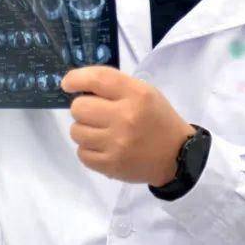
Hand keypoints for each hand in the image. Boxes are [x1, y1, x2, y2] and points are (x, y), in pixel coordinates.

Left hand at [62, 67, 195, 185]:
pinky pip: (81, 153)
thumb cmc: (157, 118)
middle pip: (79, 107)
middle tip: (95, 113)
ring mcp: (117, 144)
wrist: (176, 155)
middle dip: (83, 108)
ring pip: (76, 131)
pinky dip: (88, 149)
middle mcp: (125, 117)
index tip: (68, 83)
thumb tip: (78, 87)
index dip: (76, 78)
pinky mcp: (111, 165)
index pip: (97, 79)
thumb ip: (115, 86)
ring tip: (100, 131)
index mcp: (136, 95)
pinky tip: (103, 146)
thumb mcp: (145, 92)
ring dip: (84, 129)